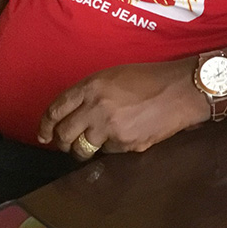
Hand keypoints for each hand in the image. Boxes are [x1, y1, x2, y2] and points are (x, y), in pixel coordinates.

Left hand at [37, 59, 206, 159]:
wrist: (183, 90)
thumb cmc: (152, 79)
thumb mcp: (115, 75)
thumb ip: (91, 92)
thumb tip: (72, 113)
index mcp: (92, 86)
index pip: (56, 109)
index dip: (45, 125)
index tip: (44, 134)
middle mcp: (97, 107)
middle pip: (64, 134)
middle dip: (62, 142)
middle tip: (65, 143)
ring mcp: (111, 128)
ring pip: (83, 149)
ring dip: (84, 149)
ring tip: (92, 143)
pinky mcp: (126, 144)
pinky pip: (108, 152)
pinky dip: (111, 147)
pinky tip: (123, 136)